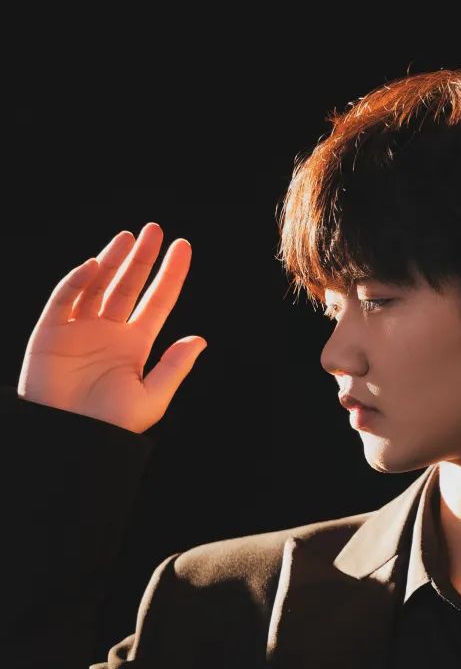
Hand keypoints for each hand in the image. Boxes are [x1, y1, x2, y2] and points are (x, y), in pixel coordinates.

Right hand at [17, 223, 206, 432]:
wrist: (69, 438)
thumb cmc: (111, 425)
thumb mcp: (151, 397)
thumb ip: (174, 367)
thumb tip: (200, 339)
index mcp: (134, 345)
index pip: (157, 302)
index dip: (170, 275)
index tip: (183, 247)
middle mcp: (108, 332)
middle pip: (128, 286)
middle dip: (141, 258)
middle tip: (155, 230)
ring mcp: (79, 329)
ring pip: (97, 285)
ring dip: (112, 260)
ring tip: (129, 237)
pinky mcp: (51, 332)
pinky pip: (64, 299)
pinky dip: (77, 281)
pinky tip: (95, 265)